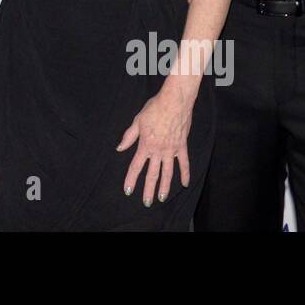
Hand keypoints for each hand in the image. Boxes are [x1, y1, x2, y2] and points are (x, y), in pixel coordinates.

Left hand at [116, 85, 193, 206]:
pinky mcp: (182, 146)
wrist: (174, 101)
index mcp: (145, 145)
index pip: (136, 166)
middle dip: (148, 189)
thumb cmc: (154, 108)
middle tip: (146, 202)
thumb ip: (129, 136)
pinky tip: (185, 183)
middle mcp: (158, 150)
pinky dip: (185, 173)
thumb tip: (119, 148)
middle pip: (152, 174)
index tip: (128, 190)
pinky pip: (184, 163)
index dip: (131, 179)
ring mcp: (171, 150)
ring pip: (168, 173)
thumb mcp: (137, 121)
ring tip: (162, 198)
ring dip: (165, 187)